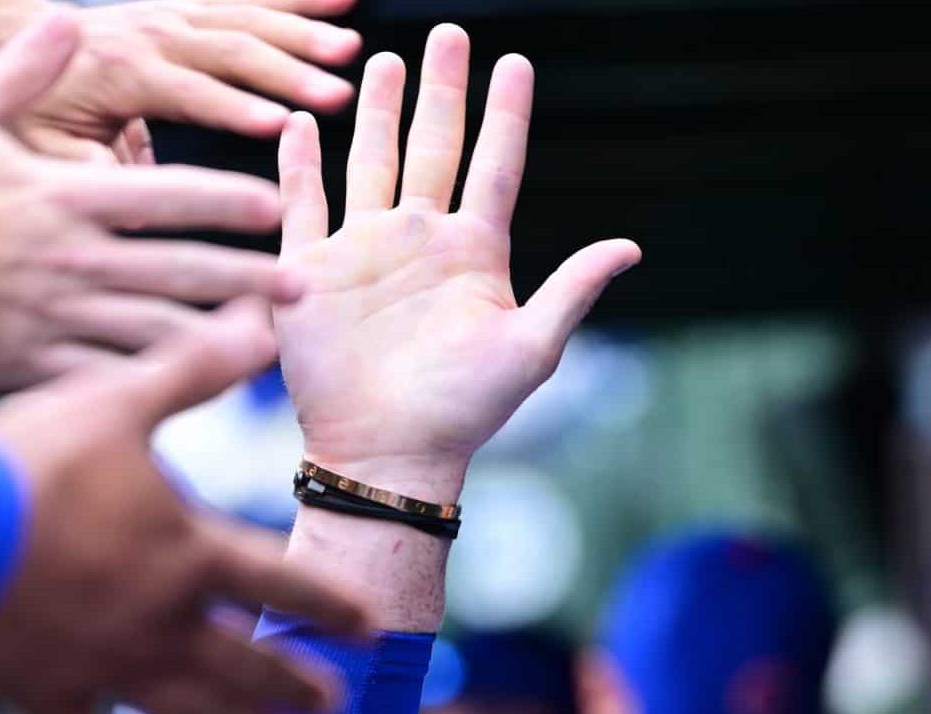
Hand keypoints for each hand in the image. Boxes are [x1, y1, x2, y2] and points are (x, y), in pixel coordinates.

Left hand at [0, 0, 361, 160]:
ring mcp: (163, 15)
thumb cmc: (24, 125)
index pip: (186, 92)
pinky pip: (241, 0)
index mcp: (116, 73)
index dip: (231, 110)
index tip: (279, 128)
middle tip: (340, 94)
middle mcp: (143, 33)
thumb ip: (99, 183)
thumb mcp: (48, 163)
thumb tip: (141, 219)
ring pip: (240, 19)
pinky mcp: (178, 10)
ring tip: (351, 47)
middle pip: (226, 49)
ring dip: (300, 33)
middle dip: (286, 71)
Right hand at [0, 13, 298, 392]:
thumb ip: (23, 68)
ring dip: (221, 341)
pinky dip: (157, 392)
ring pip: (160, 333)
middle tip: (305, 287)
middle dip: (252, 279)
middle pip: (185, 271)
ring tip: (268, 347)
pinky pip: (109, 383)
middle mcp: (75, 261)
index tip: (278, 203)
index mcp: (66, 197)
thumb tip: (71, 18)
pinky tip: (194, 398)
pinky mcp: (33, 366)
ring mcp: (57, 319)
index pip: (170, 195)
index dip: (231, 199)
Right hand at [0, 297, 369, 713]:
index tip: (374, 631)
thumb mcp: (116, 399)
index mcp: (187, 552)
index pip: (280, 582)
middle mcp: (162, 623)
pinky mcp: (51, 699)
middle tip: (335, 710)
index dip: (331, 606)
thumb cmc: (23, 458)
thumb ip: (195, 368)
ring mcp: (108, 670)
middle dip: (295, 687)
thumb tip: (268, 317)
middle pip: (248, 665)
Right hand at [272, 26, 639, 500]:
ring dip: (375, 111)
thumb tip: (631, 246)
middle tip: (450, 34)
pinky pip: (304, 204)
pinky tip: (300, 123)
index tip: (516, 63)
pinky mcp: (311, 271)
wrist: (386, 454)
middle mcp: (419, 240)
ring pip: (370, 160)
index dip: (506, 115)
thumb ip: (573, 290)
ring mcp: (363, 251)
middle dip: (441, 90)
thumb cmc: (463, 411)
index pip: (495, 165)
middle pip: (433, 145)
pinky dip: (299, 163)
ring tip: (384, 59)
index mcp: (474, 253)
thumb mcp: (530, 348)